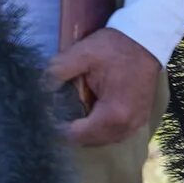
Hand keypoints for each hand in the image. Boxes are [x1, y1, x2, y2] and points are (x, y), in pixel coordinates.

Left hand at [46, 25, 161, 147]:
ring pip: (102, 141)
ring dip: (84, 133)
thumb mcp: (82, 54)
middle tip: (54, 116)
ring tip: (69, 116)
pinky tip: (89, 116)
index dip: (57, 128)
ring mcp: (135, 124)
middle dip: (69, 132)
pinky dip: (99, 130)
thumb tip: (37, 88)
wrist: (146, 40)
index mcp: (113, 113)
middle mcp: (126, 126)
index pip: (76, 136)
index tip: (44, 117)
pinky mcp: (139, 120)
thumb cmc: (115, 47)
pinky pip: (114, 134)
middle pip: (89, 142)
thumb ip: (57, 72)